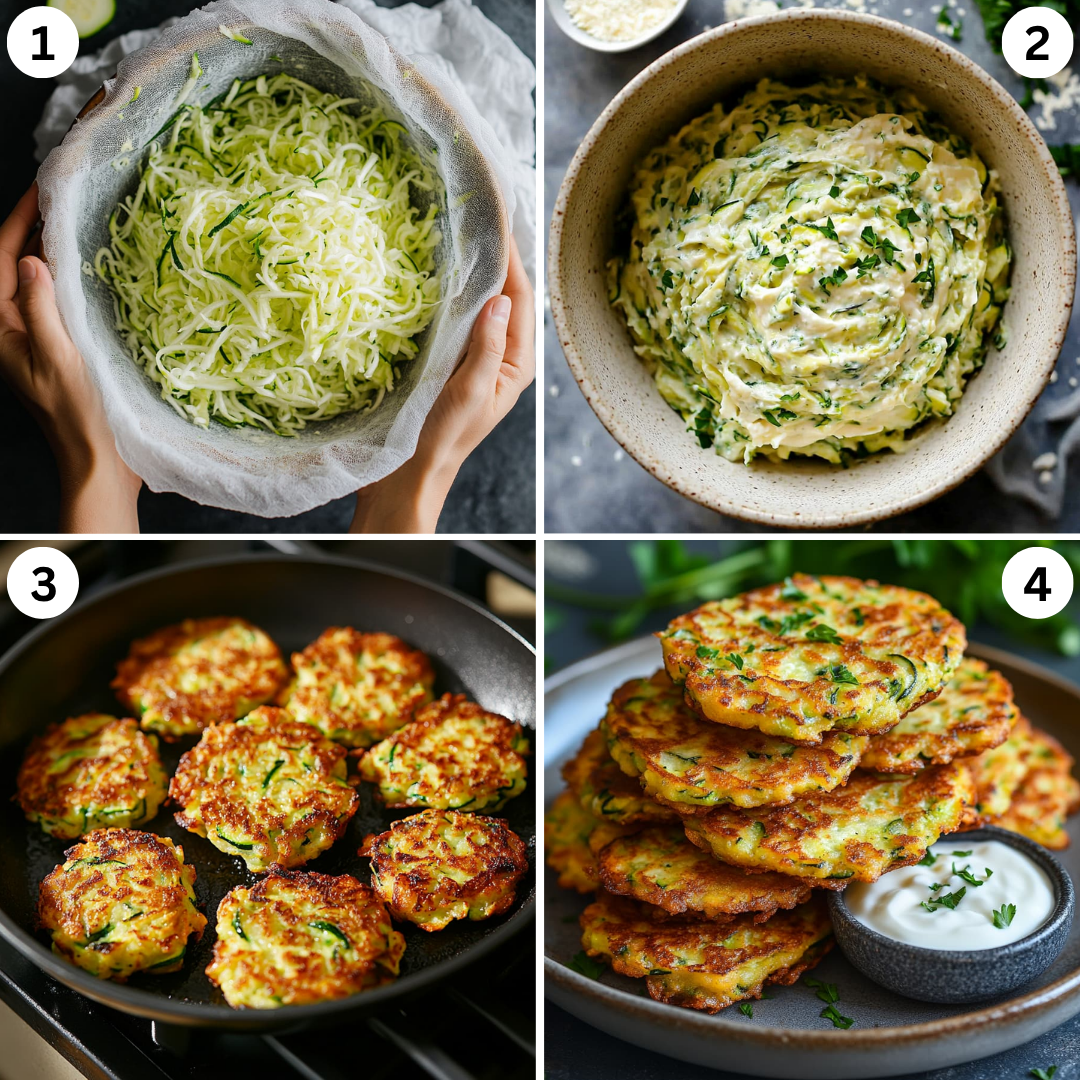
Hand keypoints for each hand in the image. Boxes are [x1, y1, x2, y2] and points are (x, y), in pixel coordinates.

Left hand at [0, 184, 141, 531]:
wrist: (97, 457)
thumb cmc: (76, 415)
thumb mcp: (57, 358)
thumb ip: (40, 308)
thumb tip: (33, 259)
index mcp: (2, 328)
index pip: (1, 260)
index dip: (18, 221)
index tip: (41, 191)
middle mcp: (15, 327)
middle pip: (14, 263)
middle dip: (32, 227)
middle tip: (62, 197)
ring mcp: (37, 335)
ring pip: (37, 279)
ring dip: (52, 249)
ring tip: (76, 220)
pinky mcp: (60, 345)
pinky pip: (58, 299)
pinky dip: (70, 276)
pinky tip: (90, 264)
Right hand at [352, 236, 534, 532]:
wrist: (408, 475)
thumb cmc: (440, 440)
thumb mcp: (468, 393)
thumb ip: (487, 348)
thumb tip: (502, 298)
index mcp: (516, 364)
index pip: (521, 298)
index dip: (513, 255)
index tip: (500, 214)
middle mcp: (501, 356)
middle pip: (505, 293)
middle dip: (497, 252)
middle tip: (483, 206)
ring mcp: (475, 356)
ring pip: (481, 301)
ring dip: (475, 266)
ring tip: (464, 223)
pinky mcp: (450, 360)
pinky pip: (458, 315)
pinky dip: (452, 289)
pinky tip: (438, 266)